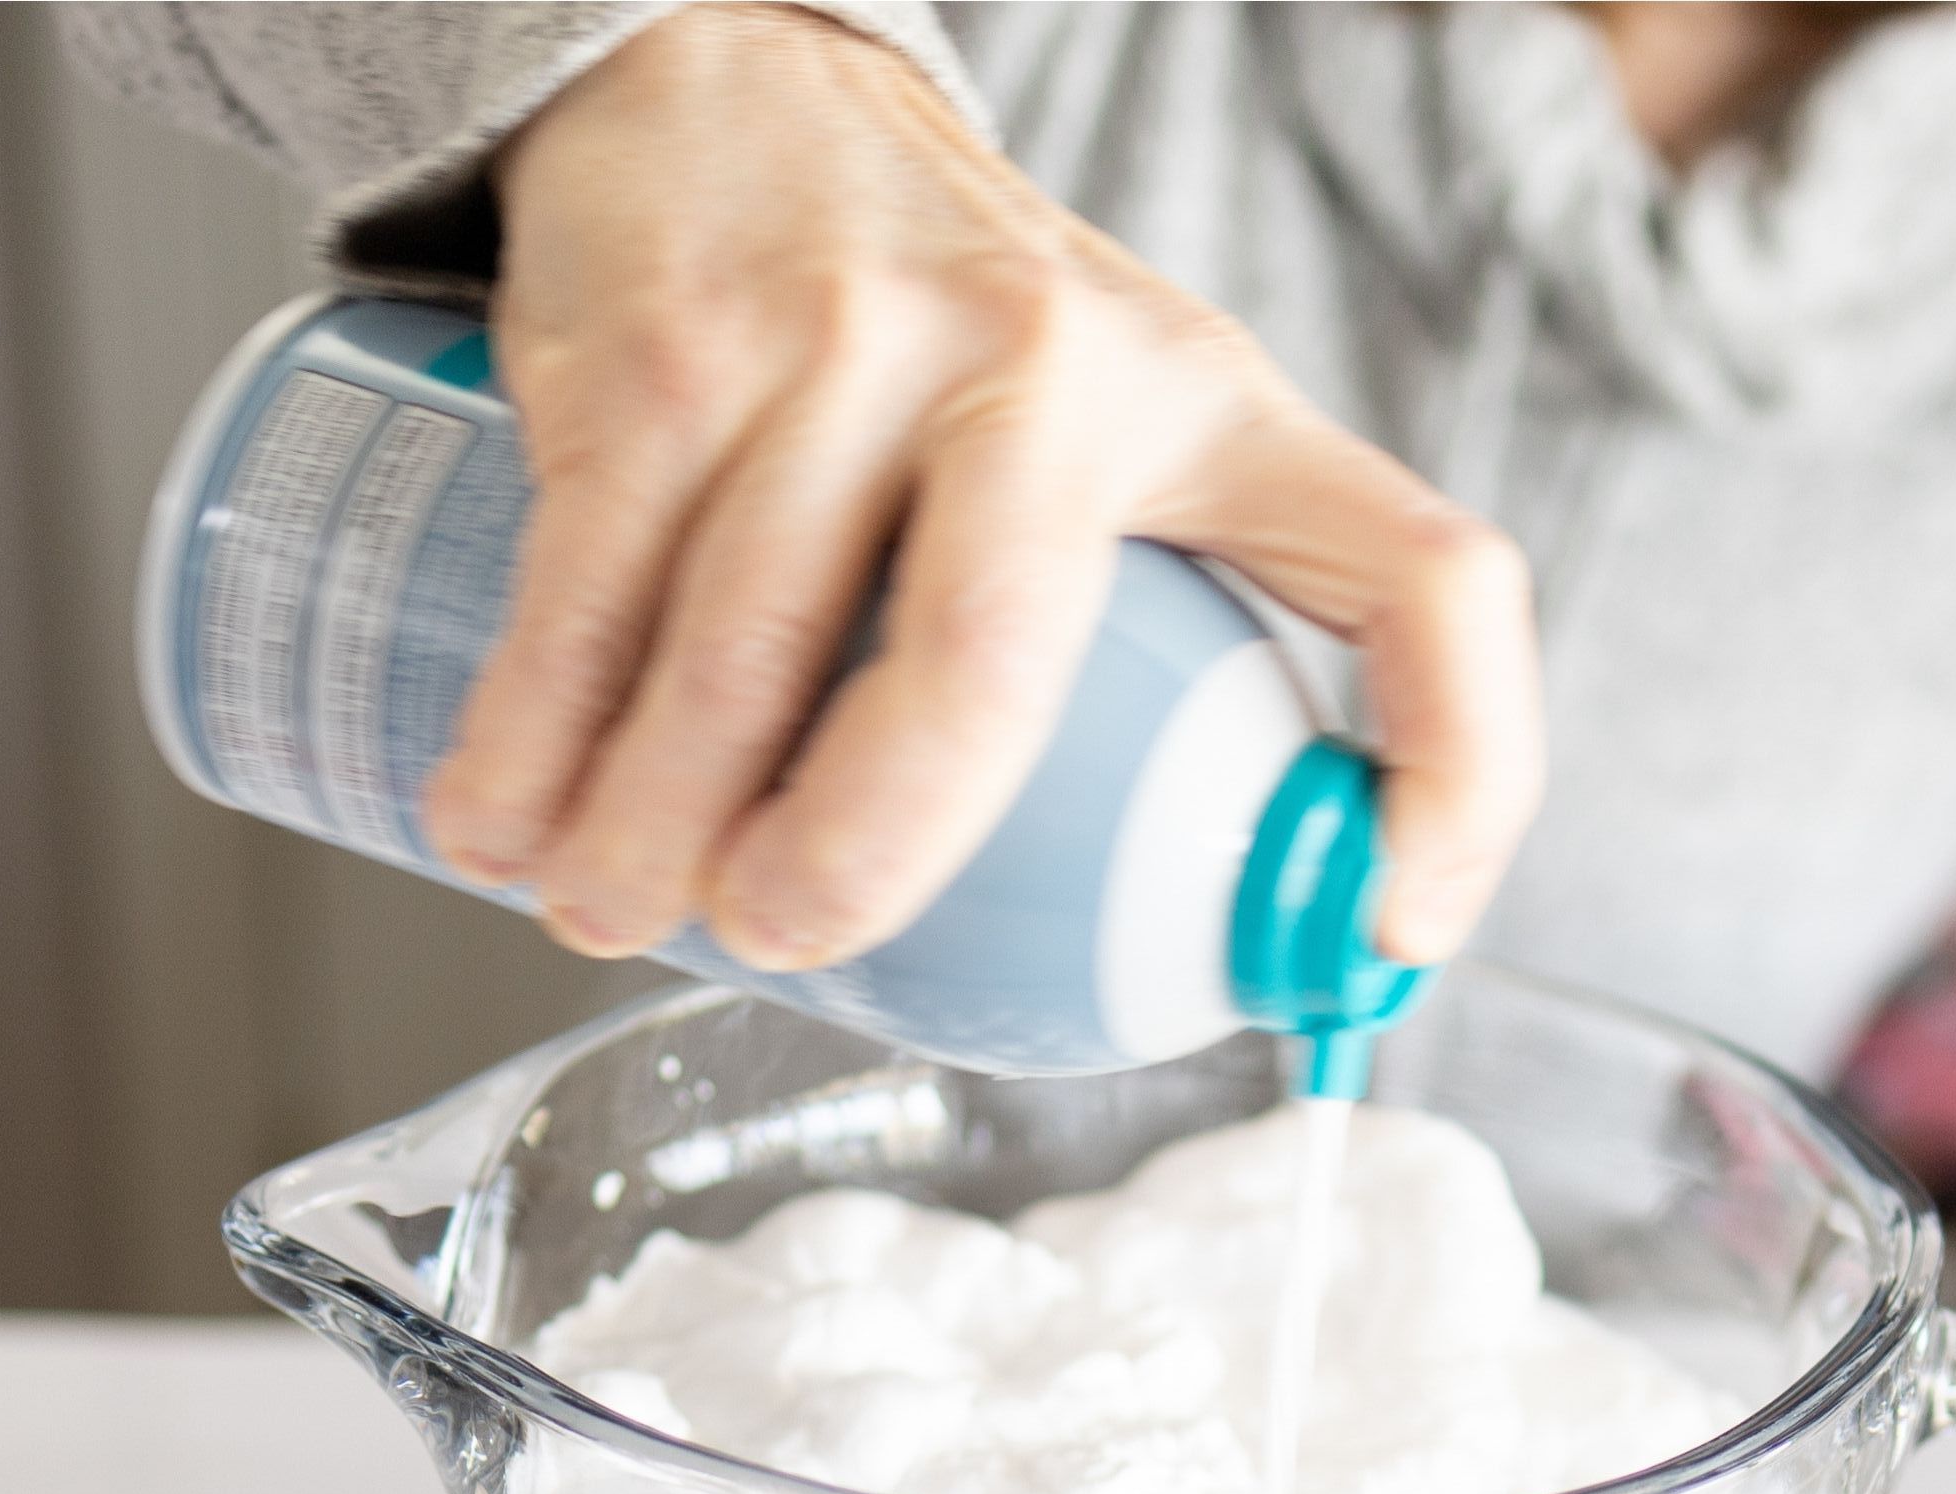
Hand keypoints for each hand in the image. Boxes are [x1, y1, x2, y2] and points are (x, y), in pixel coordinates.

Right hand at [418, 4, 1540, 975]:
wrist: (734, 84)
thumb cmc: (947, 342)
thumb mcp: (1127, 439)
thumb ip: (1179, 638)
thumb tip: (1218, 945)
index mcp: (1216, 416)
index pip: (1421, 576)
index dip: (1462, 767)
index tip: (1395, 927)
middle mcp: (1055, 366)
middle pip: (991, 659)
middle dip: (868, 846)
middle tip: (785, 939)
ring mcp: (850, 343)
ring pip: (748, 646)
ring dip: (650, 830)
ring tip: (601, 912)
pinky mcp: (672, 345)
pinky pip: (591, 584)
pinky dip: (526, 738)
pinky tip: (493, 823)